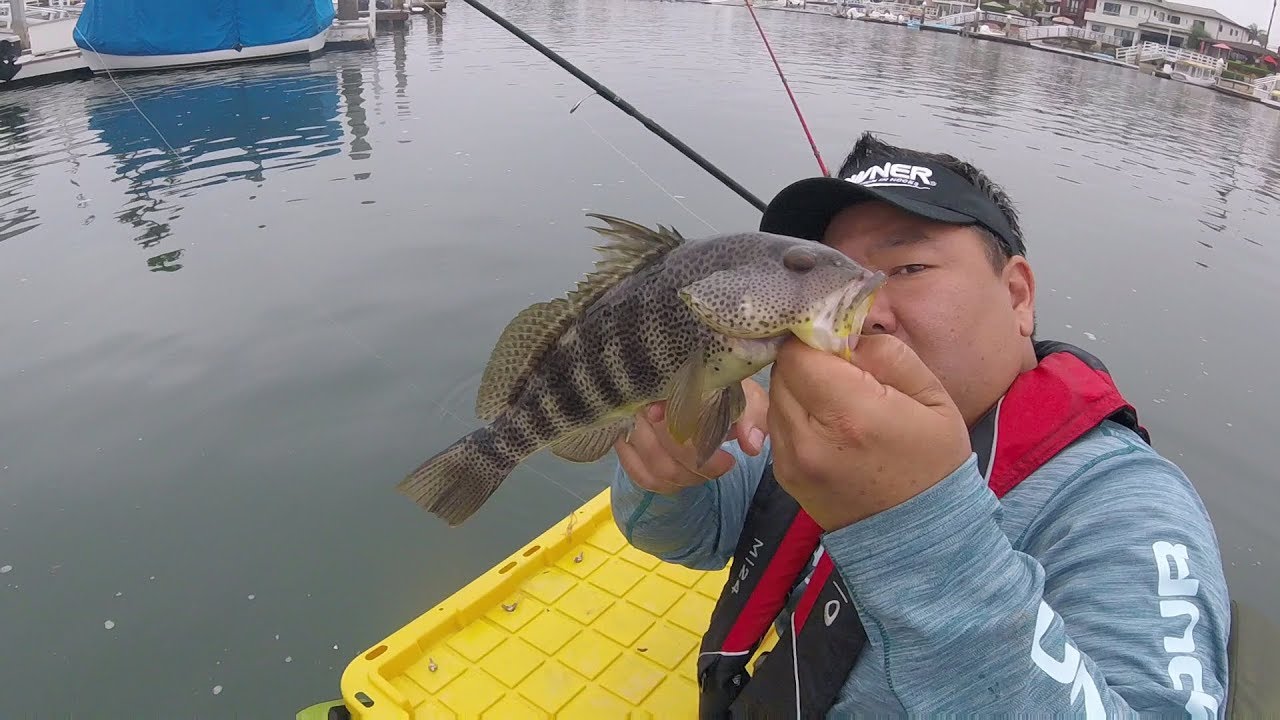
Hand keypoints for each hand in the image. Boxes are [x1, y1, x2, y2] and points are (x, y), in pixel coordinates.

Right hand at [615, 378, 768, 494]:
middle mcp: (641, 400)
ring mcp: (626, 419)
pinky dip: (660, 483)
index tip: (728, 460)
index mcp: (670, 383)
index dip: (701, 451)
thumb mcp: (743, 394)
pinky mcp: (621, 437)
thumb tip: (750, 445)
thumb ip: (751, 415)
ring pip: (652, 465)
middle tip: (723, 465)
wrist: (694, 376)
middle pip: (664, 452)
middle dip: (698, 469)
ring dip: (683, 478)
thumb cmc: (717, 386)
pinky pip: (637, 472)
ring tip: (705, 471)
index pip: (678, 426)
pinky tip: (681, 479)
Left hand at [767, 334, 971, 530]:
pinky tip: (827, 424)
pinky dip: (795, 413)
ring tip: (837, 398)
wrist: (921, 537)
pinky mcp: (783, 475)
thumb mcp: (932, 396)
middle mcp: (809, 439)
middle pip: (782, 372)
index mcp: (849, 415)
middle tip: (841, 369)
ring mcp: (790, 460)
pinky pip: (778, 424)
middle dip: (807, 360)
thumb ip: (885, 354)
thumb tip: (843, 332)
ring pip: (775, 396)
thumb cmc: (934, 462)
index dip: (815, 338)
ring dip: (799, 386)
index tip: (837, 340)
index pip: (798, 352)